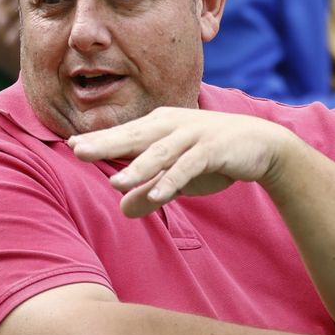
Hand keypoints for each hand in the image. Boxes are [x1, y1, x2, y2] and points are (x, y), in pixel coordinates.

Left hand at [69, 106, 294, 217]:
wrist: (262, 146)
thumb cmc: (213, 158)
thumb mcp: (178, 180)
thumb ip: (152, 193)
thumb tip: (124, 209)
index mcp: (159, 127)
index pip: (124, 135)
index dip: (100, 141)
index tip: (72, 145)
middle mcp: (172, 126)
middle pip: (135, 136)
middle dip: (106, 144)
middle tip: (78, 151)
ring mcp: (193, 135)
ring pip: (161, 152)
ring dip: (139, 167)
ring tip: (117, 182)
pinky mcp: (213, 148)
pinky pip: (189, 166)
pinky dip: (174, 179)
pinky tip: (158, 195)